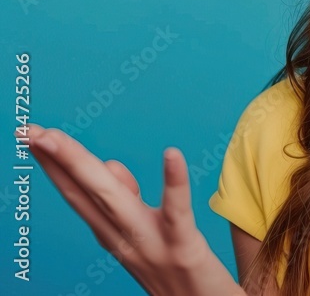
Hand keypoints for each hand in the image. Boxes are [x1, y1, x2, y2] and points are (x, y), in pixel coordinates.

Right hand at [22, 123, 244, 295]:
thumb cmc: (178, 275)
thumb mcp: (144, 236)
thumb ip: (127, 202)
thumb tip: (110, 164)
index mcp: (114, 237)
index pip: (77, 195)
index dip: (54, 166)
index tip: (32, 136)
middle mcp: (124, 241)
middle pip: (85, 194)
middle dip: (56, 161)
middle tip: (29, 130)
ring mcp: (151, 245)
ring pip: (112, 199)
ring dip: (84, 166)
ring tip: (57, 137)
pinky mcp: (184, 249)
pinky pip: (177, 212)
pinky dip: (173, 182)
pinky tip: (171, 153)